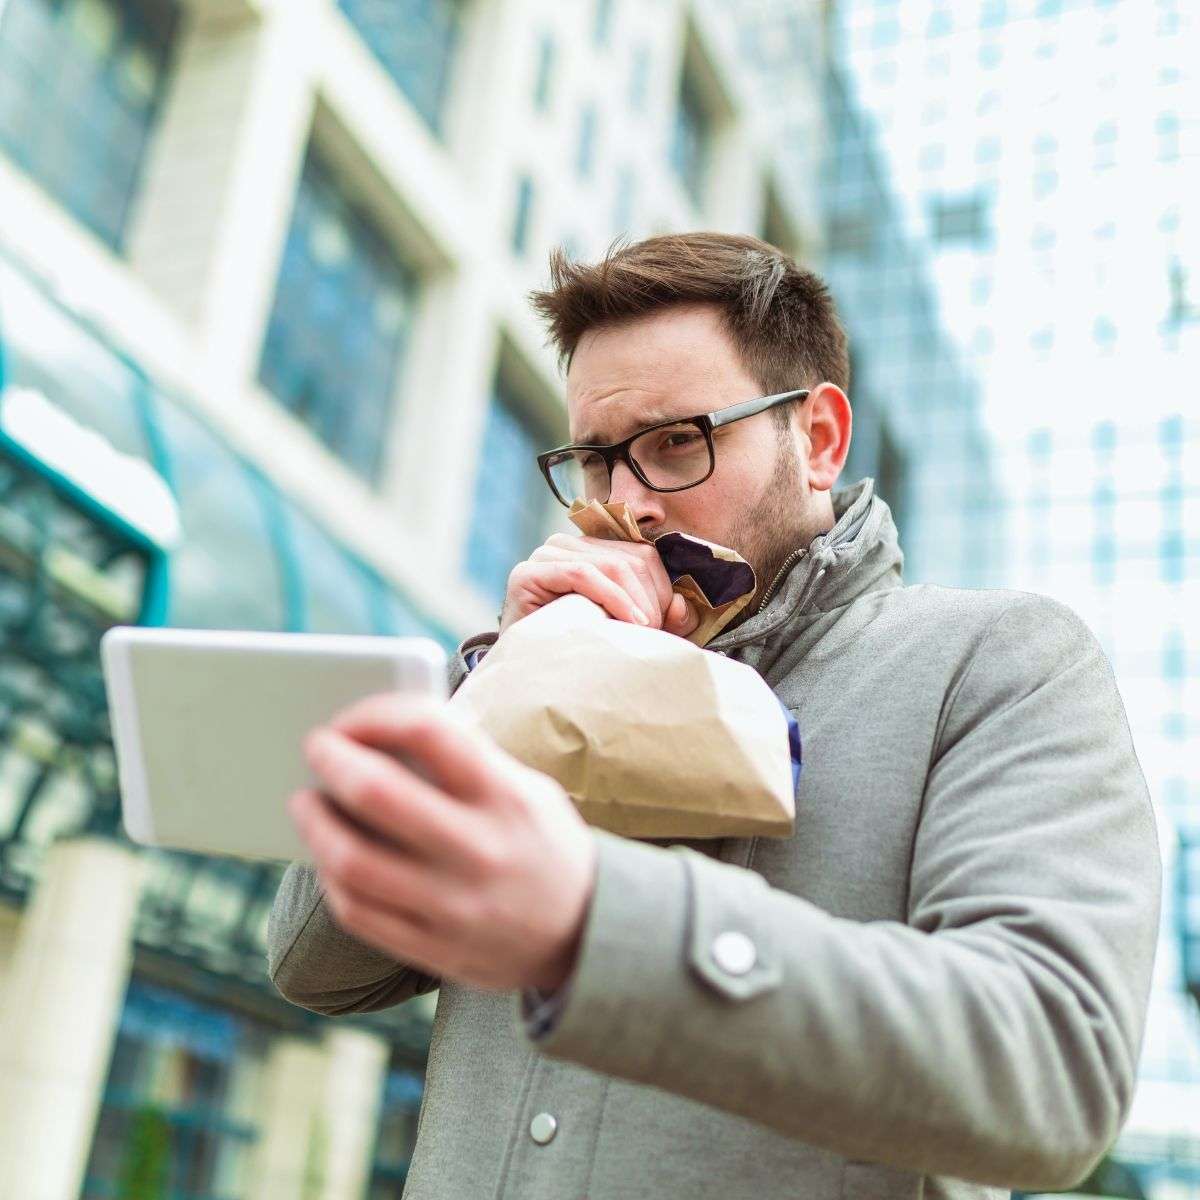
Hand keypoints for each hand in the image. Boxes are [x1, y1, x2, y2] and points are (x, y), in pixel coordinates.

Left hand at [292, 694, 597, 993]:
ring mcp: (455, 906)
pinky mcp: (435, 949)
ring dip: (315, 823)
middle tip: (316, 747)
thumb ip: (465, 760)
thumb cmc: (542, 841)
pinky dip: (330, 878)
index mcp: (507, 796)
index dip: (376, 713)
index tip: (352, 716)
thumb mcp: (526, 788)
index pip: (428, 729)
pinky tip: (327, 856)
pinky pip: (358, 913)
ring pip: (352, 861)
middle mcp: (481, 849)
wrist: (591, 934)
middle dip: (331, 759)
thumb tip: (382, 731)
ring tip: (305, 802)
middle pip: (376, 792)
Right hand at [499, 532, 698, 637]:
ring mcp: (546, 554)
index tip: (666, 624)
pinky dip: (612, 597)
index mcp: (591, 549)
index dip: (661, 588)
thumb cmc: (574, 650)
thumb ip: (657, 615)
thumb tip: (683, 607)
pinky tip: (627, 622)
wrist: (524, 675)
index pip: (641, 555)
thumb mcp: (623, 628)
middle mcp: (567, 544)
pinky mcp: (529, 572)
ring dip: (635, 602)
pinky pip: (583, 573)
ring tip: (640, 632)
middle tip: (652, 634)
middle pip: (631, 559)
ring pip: (612, 565)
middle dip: (651, 599)